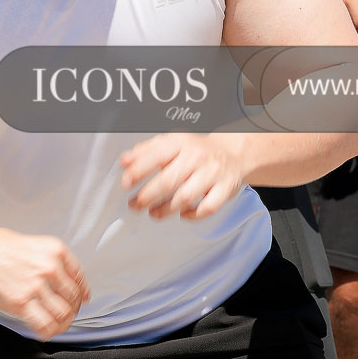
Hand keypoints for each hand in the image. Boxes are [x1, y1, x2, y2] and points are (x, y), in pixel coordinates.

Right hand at [0, 223, 88, 340]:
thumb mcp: (32, 244)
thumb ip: (49, 262)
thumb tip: (59, 283)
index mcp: (55, 250)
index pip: (79, 277)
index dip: (81, 293)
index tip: (81, 301)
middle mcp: (50, 267)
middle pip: (73, 298)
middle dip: (71, 310)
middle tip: (66, 316)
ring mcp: (36, 286)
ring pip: (62, 314)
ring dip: (62, 323)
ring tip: (57, 326)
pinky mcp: (20, 302)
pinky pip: (44, 325)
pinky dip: (48, 332)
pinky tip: (45, 332)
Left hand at [121, 133, 244, 220]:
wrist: (233, 153)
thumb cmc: (196, 150)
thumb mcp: (172, 143)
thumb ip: (146, 151)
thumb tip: (124, 161)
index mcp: (181, 143)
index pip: (157, 155)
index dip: (139, 170)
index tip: (125, 183)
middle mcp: (197, 157)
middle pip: (169, 180)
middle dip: (147, 196)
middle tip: (134, 205)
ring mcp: (212, 174)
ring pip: (186, 197)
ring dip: (165, 209)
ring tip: (153, 213)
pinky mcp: (224, 189)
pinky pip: (208, 207)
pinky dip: (193, 215)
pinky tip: (182, 215)